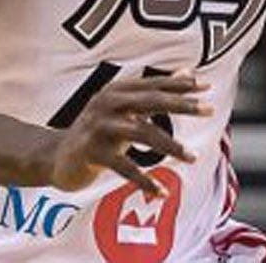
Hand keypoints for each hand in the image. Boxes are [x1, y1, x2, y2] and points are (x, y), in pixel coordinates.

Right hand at [46, 70, 210, 195]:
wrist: (56, 157)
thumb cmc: (99, 132)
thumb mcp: (125, 110)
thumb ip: (155, 94)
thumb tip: (189, 73)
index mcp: (117, 91)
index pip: (153, 84)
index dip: (180, 84)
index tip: (207, 87)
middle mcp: (107, 103)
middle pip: (150, 101)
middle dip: (181, 105)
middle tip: (209, 110)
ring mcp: (98, 127)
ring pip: (141, 133)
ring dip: (170, 146)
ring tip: (193, 157)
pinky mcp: (91, 152)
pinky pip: (124, 167)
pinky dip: (144, 180)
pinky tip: (162, 192)